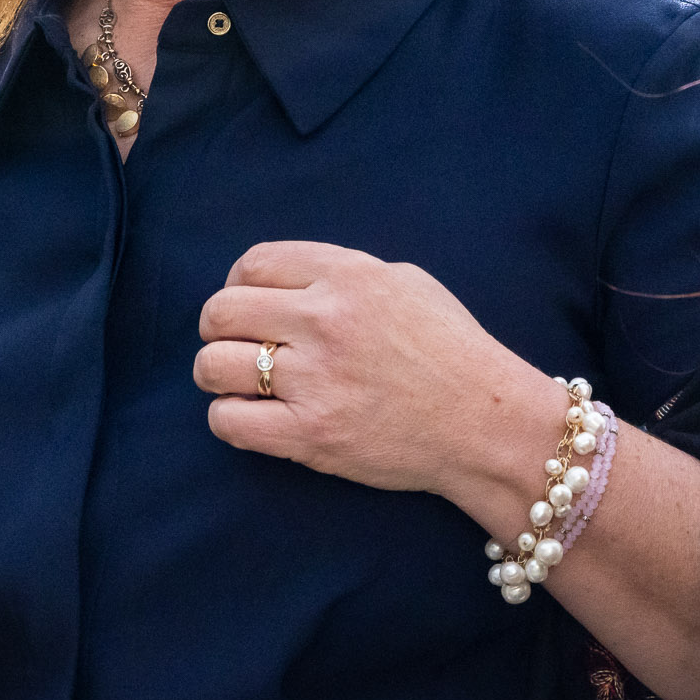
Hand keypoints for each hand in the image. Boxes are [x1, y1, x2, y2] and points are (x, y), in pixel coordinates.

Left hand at [194, 240, 555, 499]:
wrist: (486, 423)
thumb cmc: (452, 351)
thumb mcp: (404, 282)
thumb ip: (341, 272)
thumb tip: (282, 281)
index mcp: (347, 277)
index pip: (253, 264)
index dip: (236, 283)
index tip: (245, 303)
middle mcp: (325, 321)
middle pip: (221, 311)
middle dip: (217, 328)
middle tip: (234, 345)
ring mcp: (315, 380)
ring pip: (213, 365)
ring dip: (216, 373)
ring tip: (236, 383)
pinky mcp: (310, 435)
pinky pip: (228, 421)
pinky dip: (228, 418)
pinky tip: (251, 417)